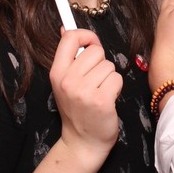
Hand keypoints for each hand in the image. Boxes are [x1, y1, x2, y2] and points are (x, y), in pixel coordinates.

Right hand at [50, 29, 122, 166]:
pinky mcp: (101, 100)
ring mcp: (84, 91)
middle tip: (95, 81)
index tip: (91, 44)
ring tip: (100, 92)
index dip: (86, 36)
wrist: (82, 142)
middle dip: (101, 63)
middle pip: (96, 51)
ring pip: (109, 66)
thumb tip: (66, 30)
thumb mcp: (64, 83)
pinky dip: (116, 88)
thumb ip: (68, 57)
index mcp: (57, 73)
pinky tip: (107, 100)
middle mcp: (68, 80)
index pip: (70, 38)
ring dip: (109, 78)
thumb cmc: (78, 110)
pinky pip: (117, 79)